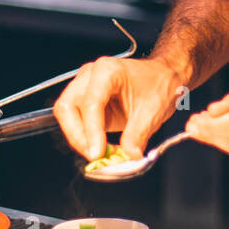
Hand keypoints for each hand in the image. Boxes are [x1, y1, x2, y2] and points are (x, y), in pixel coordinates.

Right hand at [52, 56, 183, 161]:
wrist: (162, 77)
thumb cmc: (158, 85)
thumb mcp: (152, 112)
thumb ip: (137, 135)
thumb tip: (128, 156)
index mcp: (107, 71)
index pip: (90, 102)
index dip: (91, 130)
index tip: (97, 153)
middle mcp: (90, 76)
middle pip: (67, 108)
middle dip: (78, 136)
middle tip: (95, 156)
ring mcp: (84, 87)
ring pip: (67, 115)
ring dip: (80, 139)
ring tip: (101, 154)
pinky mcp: (85, 100)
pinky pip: (75, 121)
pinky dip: (85, 138)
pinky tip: (102, 148)